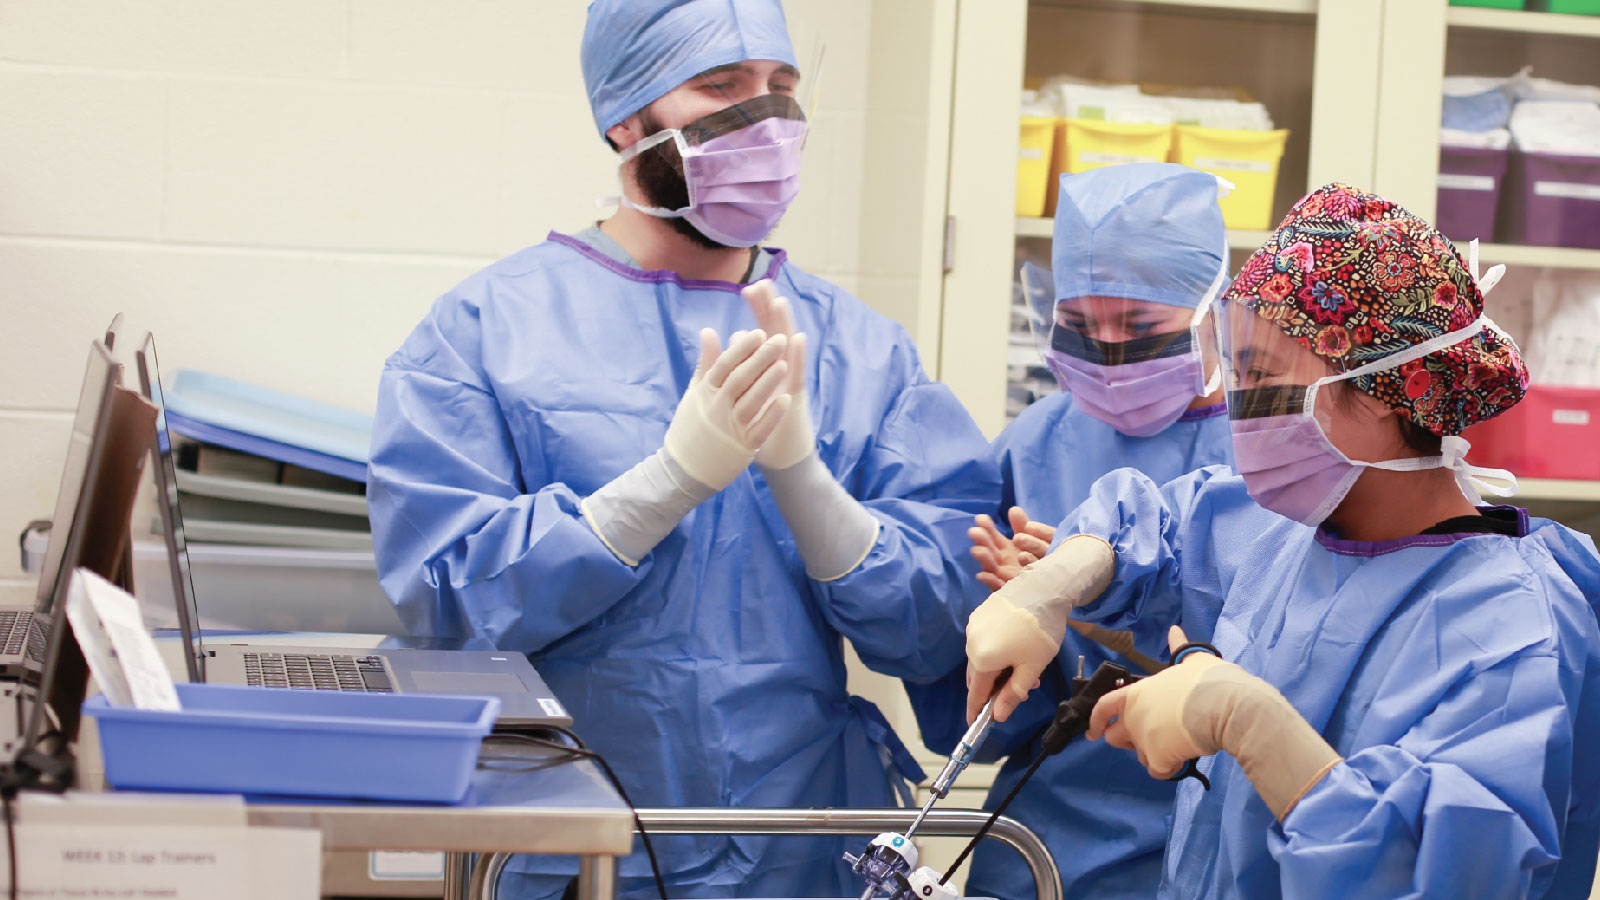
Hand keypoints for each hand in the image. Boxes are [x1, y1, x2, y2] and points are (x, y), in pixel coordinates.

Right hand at [662, 328, 791, 490]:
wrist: (683, 471)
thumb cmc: (690, 427)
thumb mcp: (694, 393)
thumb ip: (705, 362)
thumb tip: (709, 330)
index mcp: (704, 393)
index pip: (724, 365)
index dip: (741, 349)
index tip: (758, 332)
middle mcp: (716, 408)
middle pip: (740, 379)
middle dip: (760, 358)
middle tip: (779, 340)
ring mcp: (729, 428)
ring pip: (751, 401)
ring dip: (768, 382)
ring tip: (784, 364)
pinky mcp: (742, 447)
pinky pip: (760, 429)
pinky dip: (772, 414)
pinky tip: (785, 398)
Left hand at [741, 280, 813, 469]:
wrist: (780, 459)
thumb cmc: (761, 425)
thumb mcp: (746, 392)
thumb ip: (740, 364)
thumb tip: (734, 334)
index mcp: (766, 367)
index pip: (762, 332)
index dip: (758, 311)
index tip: (749, 288)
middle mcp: (781, 370)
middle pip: (776, 333)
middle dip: (769, 309)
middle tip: (762, 283)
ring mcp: (790, 383)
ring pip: (789, 349)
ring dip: (785, 326)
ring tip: (780, 301)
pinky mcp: (796, 399)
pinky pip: (798, 375)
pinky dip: (799, 356)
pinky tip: (798, 337)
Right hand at [963, 534, 1114, 722]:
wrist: (1044, 588)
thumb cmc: (1039, 631)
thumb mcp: (1031, 668)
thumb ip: (1013, 693)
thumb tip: (998, 715)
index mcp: (981, 659)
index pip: (975, 693)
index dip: (975, 710)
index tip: (973, 724)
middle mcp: (971, 642)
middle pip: (979, 675)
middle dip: (996, 688)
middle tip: (1021, 693)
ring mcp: (975, 626)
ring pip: (984, 657)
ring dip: (1000, 670)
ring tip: (1028, 671)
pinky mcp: (982, 613)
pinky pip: (985, 641)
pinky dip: (998, 652)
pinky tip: (1019, 650)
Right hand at [970, 507, 1057, 590]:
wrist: (1051, 584)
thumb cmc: (1038, 559)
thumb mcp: (1030, 539)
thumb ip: (1021, 526)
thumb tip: (1013, 509)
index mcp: (1004, 549)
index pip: (992, 536)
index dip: (986, 527)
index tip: (981, 518)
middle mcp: (1002, 562)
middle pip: (989, 551)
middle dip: (982, 541)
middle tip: (975, 532)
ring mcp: (1005, 577)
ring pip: (992, 568)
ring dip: (984, 559)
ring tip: (978, 550)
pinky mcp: (1011, 591)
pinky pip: (999, 588)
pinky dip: (991, 582)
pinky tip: (982, 575)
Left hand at [1087, 626, 1339, 818]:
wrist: (1227, 707)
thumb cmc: (1210, 681)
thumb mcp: (1193, 660)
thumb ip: (1179, 648)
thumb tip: (1175, 630)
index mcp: (1137, 692)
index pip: (1105, 706)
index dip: (1096, 719)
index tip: (1093, 731)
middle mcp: (1134, 716)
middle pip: (1116, 736)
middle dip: (1129, 740)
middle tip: (1153, 737)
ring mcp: (1144, 739)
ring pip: (1139, 755)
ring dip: (1152, 754)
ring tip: (1176, 745)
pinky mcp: (1158, 759)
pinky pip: (1158, 771)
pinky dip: (1168, 768)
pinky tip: (1182, 759)